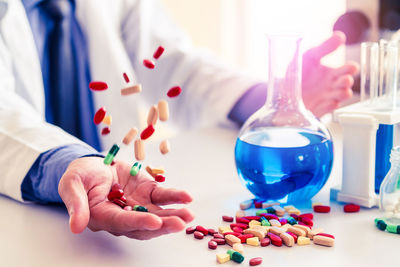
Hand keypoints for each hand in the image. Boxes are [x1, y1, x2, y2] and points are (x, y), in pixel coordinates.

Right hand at [58, 157, 193, 239]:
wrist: (92, 166)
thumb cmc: (79, 176)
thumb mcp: (71, 184)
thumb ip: (75, 204)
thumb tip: (76, 227)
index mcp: (103, 216)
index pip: (122, 222)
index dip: (139, 222)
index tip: (155, 221)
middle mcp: (124, 215)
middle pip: (145, 225)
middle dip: (164, 225)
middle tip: (180, 223)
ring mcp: (138, 205)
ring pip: (158, 213)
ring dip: (174, 215)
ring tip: (189, 214)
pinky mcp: (147, 193)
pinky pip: (163, 196)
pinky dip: (175, 197)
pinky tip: (187, 197)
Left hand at [302, 31, 358, 116]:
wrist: (282, 87)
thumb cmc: (300, 71)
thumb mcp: (311, 56)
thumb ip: (325, 47)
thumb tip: (340, 35)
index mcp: (332, 74)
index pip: (346, 71)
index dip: (350, 69)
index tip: (352, 67)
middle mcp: (331, 87)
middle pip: (344, 85)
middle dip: (346, 82)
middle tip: (346, 80)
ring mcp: (324, 99)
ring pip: (338, 98)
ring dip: (342, 95)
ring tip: (344, 91)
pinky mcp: (315, 110)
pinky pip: (324, 110)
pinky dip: (328, 107)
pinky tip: (331, 103)